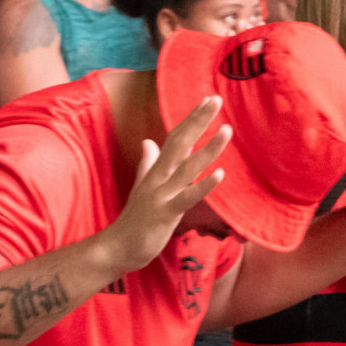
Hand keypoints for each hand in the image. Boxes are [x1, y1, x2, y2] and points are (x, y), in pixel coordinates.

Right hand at [95, 97, 228, 274]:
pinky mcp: (165, 213)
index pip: (176, 137)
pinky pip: (187, 197)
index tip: (208, 100)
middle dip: (199, 120)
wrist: (118, 247)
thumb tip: (148, 142)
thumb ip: (147, 163)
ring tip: (227, 130)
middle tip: (216, 99)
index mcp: (157, 170)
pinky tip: (220, 174)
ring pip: (188, 166)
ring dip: (208, 148)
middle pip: (181, 142)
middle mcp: (160, 177)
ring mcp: (162, 194)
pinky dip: (204, 185)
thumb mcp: (142, 187)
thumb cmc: (135, 219)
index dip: (192, 119)